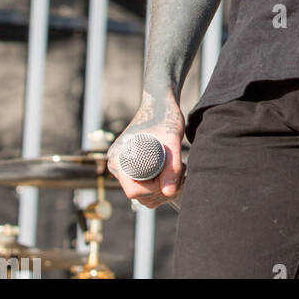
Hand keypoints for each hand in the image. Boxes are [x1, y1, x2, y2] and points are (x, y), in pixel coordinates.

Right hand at [106, 94, 185, 209]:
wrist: (161, 102)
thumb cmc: (165, 116)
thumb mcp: (172, 140)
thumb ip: (172, 167)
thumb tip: (170, 194)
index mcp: (118, 158)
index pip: (134, 190)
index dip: (155, 188)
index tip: (171, 173)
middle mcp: (118, 165)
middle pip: (140, 196)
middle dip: (163, 189)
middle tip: (180, 171)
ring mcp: (125, 167)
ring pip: (145, 194)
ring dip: (164, 189)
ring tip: (179, 170)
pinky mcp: (134, 167)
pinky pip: (146, 187)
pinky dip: (161, 185)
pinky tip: (174, 171)